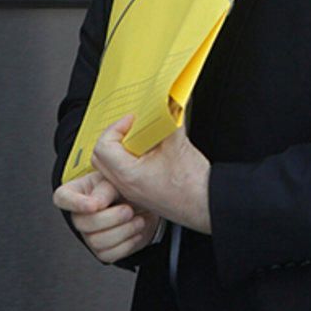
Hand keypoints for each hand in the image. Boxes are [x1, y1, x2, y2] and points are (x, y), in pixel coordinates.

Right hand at [53, 171, 160, 262]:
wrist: (141, 205)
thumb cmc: (123, 188)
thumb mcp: (114, 181)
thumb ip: (103, 190)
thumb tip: (96, 204)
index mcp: (75, 193)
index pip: (62, 198)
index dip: (75, 204)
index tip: (94, 206)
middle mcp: (78, 216)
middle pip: (83, 224)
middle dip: (112, 218)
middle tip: (129, 210)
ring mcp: (88, 236)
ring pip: (97, 241)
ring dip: (123, 231)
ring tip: (138, 220)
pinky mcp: (101, 251)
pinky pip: (109, 254)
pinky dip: (127, 244)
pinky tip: (136, 232)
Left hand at [91, 115, 211, 233]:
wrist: (210, 206)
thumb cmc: (195, 186)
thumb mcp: (178, 144)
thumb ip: (167, 120)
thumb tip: (164, 104)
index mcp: (129, 175)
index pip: (104, 146)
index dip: (116, 128)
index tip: (131, 121)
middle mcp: (126, 186)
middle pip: (100, 158)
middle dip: (113, 138)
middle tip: (130, 128)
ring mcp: (133, 192)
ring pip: (110, 168)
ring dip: (120, 150)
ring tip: (139, 139)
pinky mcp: (141, 195)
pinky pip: (123, 175)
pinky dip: (128, 161)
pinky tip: (147, 153)